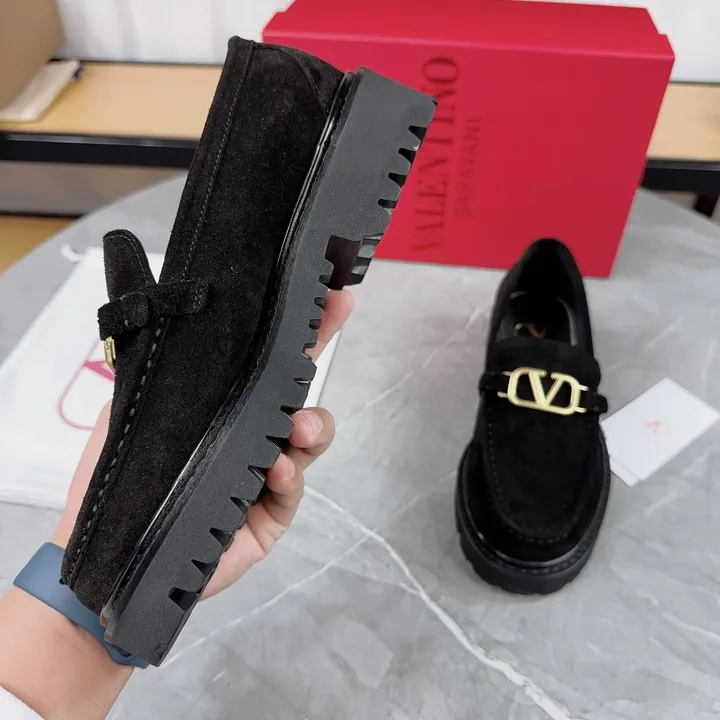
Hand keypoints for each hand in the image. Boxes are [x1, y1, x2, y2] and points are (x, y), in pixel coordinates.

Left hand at [52, 289, 353, 598]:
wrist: (113, 557)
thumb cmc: (118, 480)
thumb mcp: (134, 412)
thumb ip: (170, 375)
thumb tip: (197, 323)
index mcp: (224, 405)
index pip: (268, 361)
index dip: (302, 331)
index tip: (331, 299)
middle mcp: (251, 432)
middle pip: (298, 392)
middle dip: (318, 362)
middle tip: (327, 341)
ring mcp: (266, 473)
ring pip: (310, 441)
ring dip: (313, 427)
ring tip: (300, 428)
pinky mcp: (271, 514)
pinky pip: (292, 490)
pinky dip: (289, 476)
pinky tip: (277, 469)